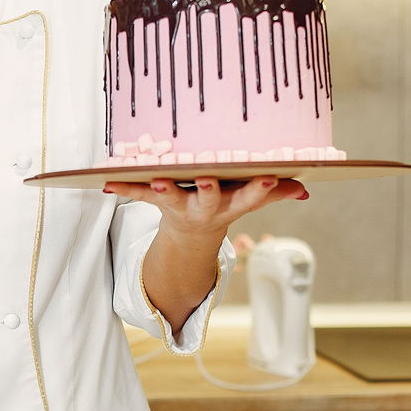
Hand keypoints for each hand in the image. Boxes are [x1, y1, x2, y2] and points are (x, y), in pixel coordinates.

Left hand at [104, 175, 307, 240]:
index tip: (271, 176)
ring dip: (164, 189)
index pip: (251, 196)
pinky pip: (138, 194)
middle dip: (210, 189)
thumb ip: (275, 193)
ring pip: (172, 197)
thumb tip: (303, 188)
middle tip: (209, 178)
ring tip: (157, 181)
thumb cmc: (225, 203)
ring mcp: (181, 205)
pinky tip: (106, 182)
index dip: (260, 188)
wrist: (192, 233)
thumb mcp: (249, 200)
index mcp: (232, 204)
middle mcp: (207, 207)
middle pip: (210, 197)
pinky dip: (123, 187)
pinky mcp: (157, 201)